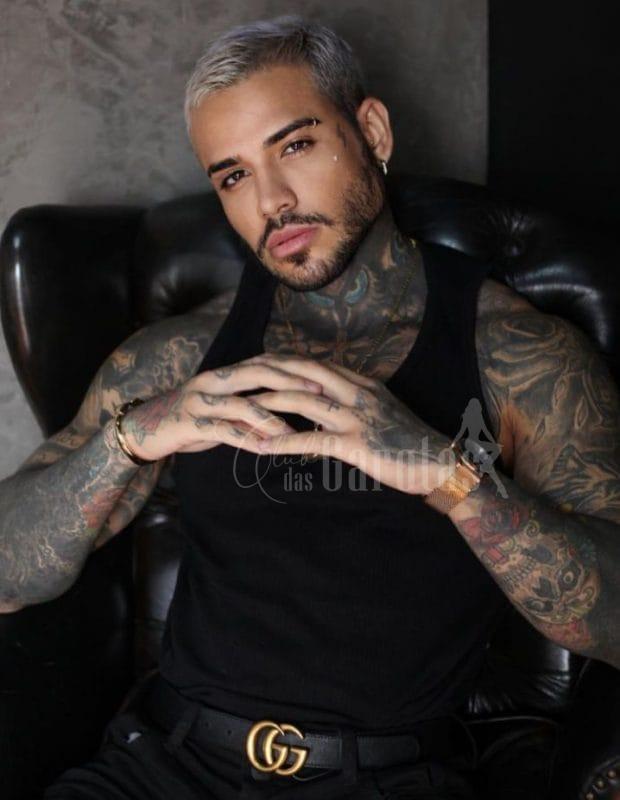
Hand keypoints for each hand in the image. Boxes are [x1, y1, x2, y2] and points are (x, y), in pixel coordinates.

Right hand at [120, 357, 323, 461]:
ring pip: (242, 405)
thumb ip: (249, 407)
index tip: (322, 376)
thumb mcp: (221, 409)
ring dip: (271, 419)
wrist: (144, 428)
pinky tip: (265, 450)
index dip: (294, 368)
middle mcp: (213, 381)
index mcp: (224, 373)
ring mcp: (200, 401)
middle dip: (290, 383)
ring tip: (294, 433)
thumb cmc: (191, 419)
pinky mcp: (190, 423)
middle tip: (318, 394)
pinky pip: (223, 431)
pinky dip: (246, 440)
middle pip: (258, 374)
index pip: (265, 363)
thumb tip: (286, 416)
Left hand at [246, 353, 453, 495]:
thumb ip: (352, 401)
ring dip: (267, 404)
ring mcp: (357, 416)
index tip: (254, 363)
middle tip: (236, 376)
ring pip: (302, 401)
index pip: (313, 363)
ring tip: (239, 408)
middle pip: (302, 372)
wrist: (440, 463)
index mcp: (361, 383)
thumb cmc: (408, 442)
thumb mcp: (380, 411)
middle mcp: (357, 392)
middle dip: (266, 372)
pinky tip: (262, 447)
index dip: (280, 362)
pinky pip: (313, 440)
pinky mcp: (358, 444)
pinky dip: (284, 442)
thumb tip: (321, 403)